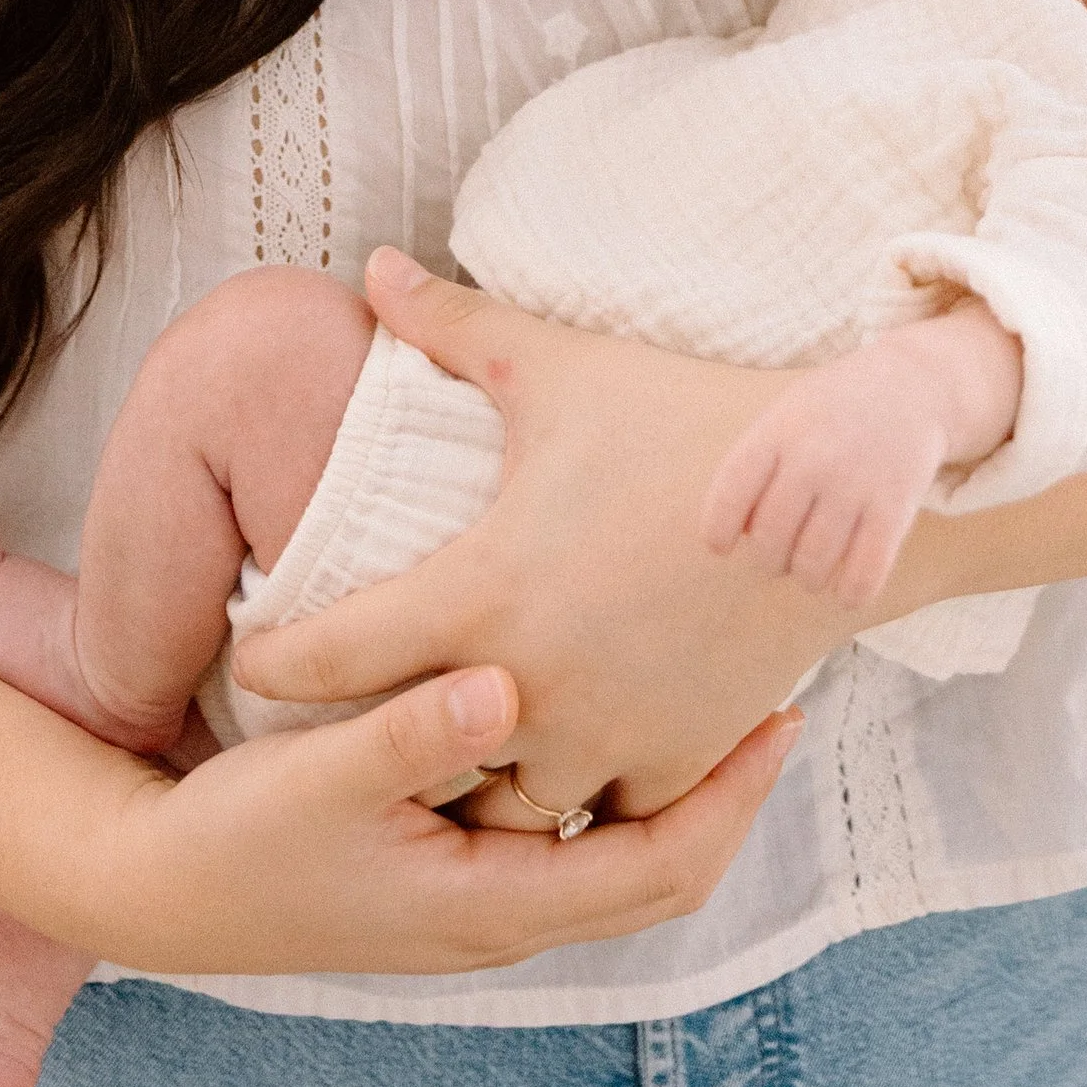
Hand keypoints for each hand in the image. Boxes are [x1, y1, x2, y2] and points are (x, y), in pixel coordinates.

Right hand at [72, 653, 798, 977]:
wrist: (162, 887)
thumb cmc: (242, 837)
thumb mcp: (321, 777)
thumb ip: (411, 730)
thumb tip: (504, 686)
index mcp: (489, 905)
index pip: (655, 868)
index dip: (730, 798)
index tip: (782, 715)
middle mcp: (503, 913)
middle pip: (659, 865)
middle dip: (728, 787)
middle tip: (782, 686)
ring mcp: (484, 892)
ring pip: (618, 846)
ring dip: (676, 774)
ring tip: (719, 677)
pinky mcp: (461, 859)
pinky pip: (571, 828)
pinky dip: (616, 772)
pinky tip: (620, 698)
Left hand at [232, 253, 859, 819]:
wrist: (830, 484)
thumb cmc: (683, 415)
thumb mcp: (560, 365)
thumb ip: (452, 326)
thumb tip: (369, 266)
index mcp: (483, 590)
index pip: (331, 657)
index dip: (277, 663)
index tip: (256, 658)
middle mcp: (530, 684)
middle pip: (407, 759)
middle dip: (376, 743)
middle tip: (350, 721)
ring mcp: (605, 736)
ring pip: (500, 811)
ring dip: (479, 785)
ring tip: (455, 757)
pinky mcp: (673, 762)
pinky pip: (596, 821)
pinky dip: (577, 801)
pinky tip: (562, 765)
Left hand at [702, 306, 1024, 604]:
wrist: (912, 385)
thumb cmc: (835, 410)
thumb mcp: (788, 415)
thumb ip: (757, 466)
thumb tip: (734, 533)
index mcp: (780, 430)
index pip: (731, 491)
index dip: (718, 529)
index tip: (720, 547)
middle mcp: (815, 456)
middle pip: (769, 539)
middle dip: (769, 559)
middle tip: (781, 553)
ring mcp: (857, 482)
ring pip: (812, 566)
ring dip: (808, 577)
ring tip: (813, 566)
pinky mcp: (895, 508)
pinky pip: (863, 576)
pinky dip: (850, 594)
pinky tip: (848, 587)